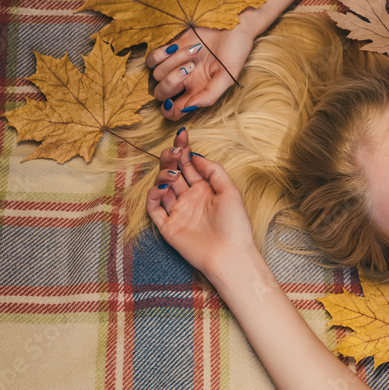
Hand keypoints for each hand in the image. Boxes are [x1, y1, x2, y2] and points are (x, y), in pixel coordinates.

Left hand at [146, 25, 255, 120]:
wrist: (233, 23)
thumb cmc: (235, 50)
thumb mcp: (228, 75)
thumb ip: (210, 95)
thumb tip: (189, 108)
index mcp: (198, 91)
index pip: (175, 111)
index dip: (169, 111)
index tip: (172, 103)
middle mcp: (184, 81)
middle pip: (161, 94)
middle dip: (171, 83)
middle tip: (189, 69)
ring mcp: (176, 65)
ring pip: (157, 74)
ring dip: (174, 62)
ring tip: (194, 50)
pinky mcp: (170, 49)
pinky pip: (152, 59)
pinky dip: (160, 54)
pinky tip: (175, 47)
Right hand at [146, 128, 254, 276]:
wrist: (230, 255)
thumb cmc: (235, 225)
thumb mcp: (230, 191)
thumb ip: (214, 171)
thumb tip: (196, 155)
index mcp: (205, 189)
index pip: (189, 165)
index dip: (184, 149)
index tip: (182, 135)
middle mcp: (190, 198)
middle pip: (173, 171)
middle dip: (171, 158)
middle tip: (175, 151)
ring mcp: (178, 211)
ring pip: (161, 186)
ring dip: (163, 174)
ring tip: (173, 173)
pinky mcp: (168, 227)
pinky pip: (154, 208)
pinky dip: (153, 195)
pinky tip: (162, 188)